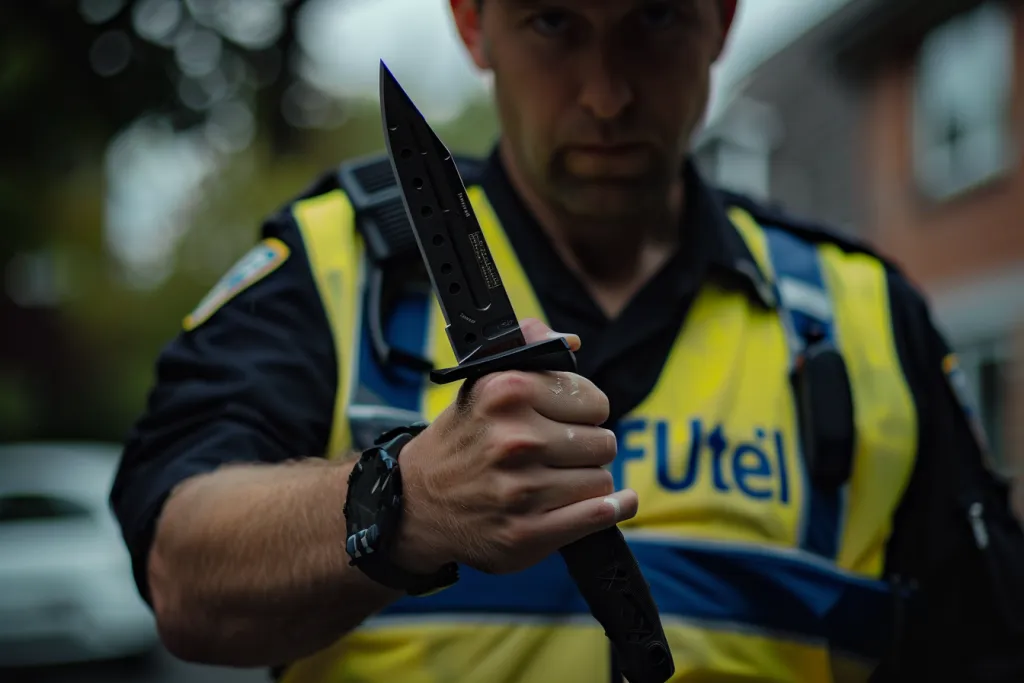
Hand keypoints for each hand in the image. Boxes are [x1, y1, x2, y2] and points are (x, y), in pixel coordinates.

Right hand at [393, 318, 638, 574]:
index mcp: (507, 393)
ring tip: (558, 479)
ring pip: (601, 480)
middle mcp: (514, 440)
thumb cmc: (461, 440)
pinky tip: (616, 503)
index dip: (586, 411)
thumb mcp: (482, 384)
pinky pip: (599, 514)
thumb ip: (528, 352)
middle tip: (562, 454)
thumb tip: (572, 342)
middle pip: (602, 442)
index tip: (571, 419)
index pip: (594, 401)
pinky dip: (613, 508)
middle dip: (588, 448)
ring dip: (587, 481)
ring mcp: (521, 490)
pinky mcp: (527, 532)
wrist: (416, 502)